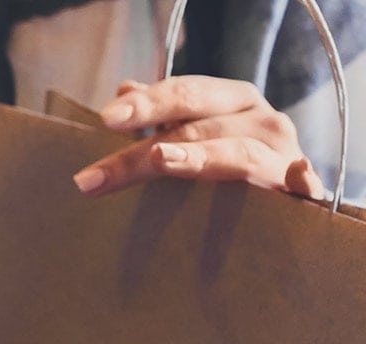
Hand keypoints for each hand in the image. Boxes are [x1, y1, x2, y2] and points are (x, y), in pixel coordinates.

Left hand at [74, 76, 323, 198]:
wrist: (287, 195)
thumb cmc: (230, 161)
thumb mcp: (197, 131)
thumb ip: (163, 114)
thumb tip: (125, 88)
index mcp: (232, 100)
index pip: (186, 94)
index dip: (148, 103)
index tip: (107, 118)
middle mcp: (261, 120)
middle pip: (198, 129)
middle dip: (144, 150)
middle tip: (99, 174)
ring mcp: (284, 155)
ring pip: (236, 155)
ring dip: (199, 157)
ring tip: (160, 161)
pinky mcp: (304, 191)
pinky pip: (300, 184)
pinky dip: (298, 178)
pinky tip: (291, 175)